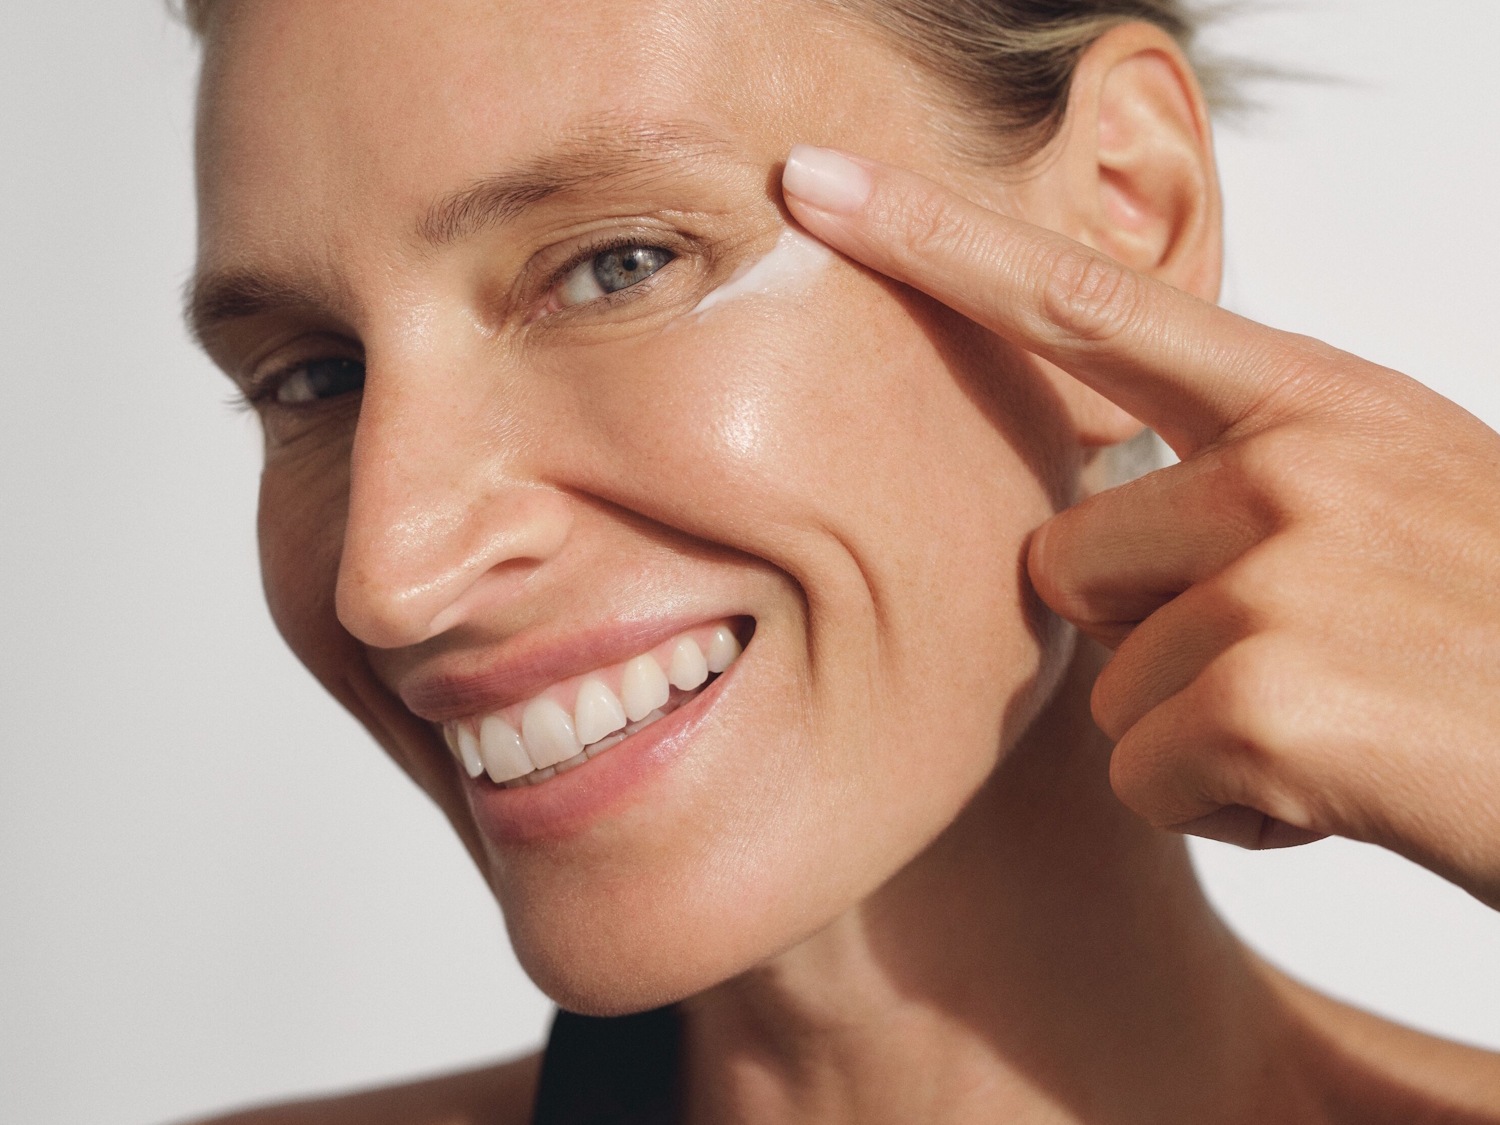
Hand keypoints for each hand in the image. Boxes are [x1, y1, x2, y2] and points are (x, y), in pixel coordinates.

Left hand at [782, 145, 1499, 910]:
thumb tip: (1099, 522)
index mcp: (1317, 402)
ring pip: (1105, 683)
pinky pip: (1146, 777)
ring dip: (1200, 735)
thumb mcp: (1395, 511)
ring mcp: (1282, 564)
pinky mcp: (1271, 686)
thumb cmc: (1499, 645)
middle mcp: (1292, 458)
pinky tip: (1346, 793)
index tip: (816, 182)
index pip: (1088, 300)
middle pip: (1064, 558)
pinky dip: (1233, 813)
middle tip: (1304, 668)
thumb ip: (1247, 480)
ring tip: (1343, 729)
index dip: (937, 241)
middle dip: (1150, 640)